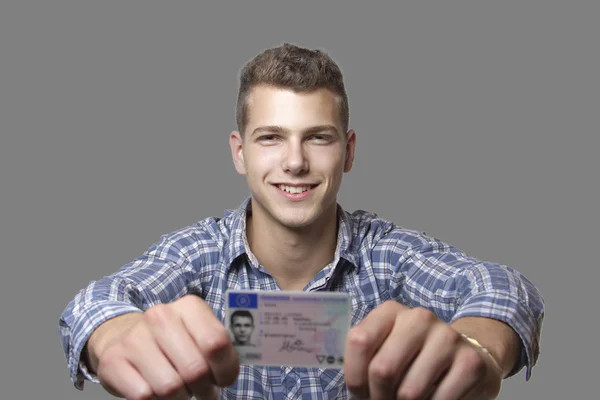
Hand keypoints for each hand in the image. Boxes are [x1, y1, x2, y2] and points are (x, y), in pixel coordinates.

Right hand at [86, 295, 238, 399]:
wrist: (122, 335)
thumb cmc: (173, 341)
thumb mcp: (199, 334)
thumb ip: (220, 348)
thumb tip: (231, 372)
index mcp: (189, 307)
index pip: (216, 342)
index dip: (225, 369)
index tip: (223, 379)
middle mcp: (160, 316)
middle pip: (195, 370)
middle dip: (204, 390)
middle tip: (202, 391)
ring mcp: (135, 338)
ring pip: (170, 388)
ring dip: (180, 398)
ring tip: (180, 390)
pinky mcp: (113, 361)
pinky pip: (144, 396)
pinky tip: (154, 389)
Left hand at [344, 301, 502, 399]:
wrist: (468, 354)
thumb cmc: (415, 355)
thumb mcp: (387, 346)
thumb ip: (364, 355)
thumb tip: (344, 379)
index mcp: (390, 312)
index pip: (359, 341)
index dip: (354, 376)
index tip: (360, 392)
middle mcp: (419, 318)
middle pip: (382, 370)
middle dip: (378, 397)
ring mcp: (447, 338)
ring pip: (409, 391)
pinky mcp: (470, 362)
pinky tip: (432, 399)